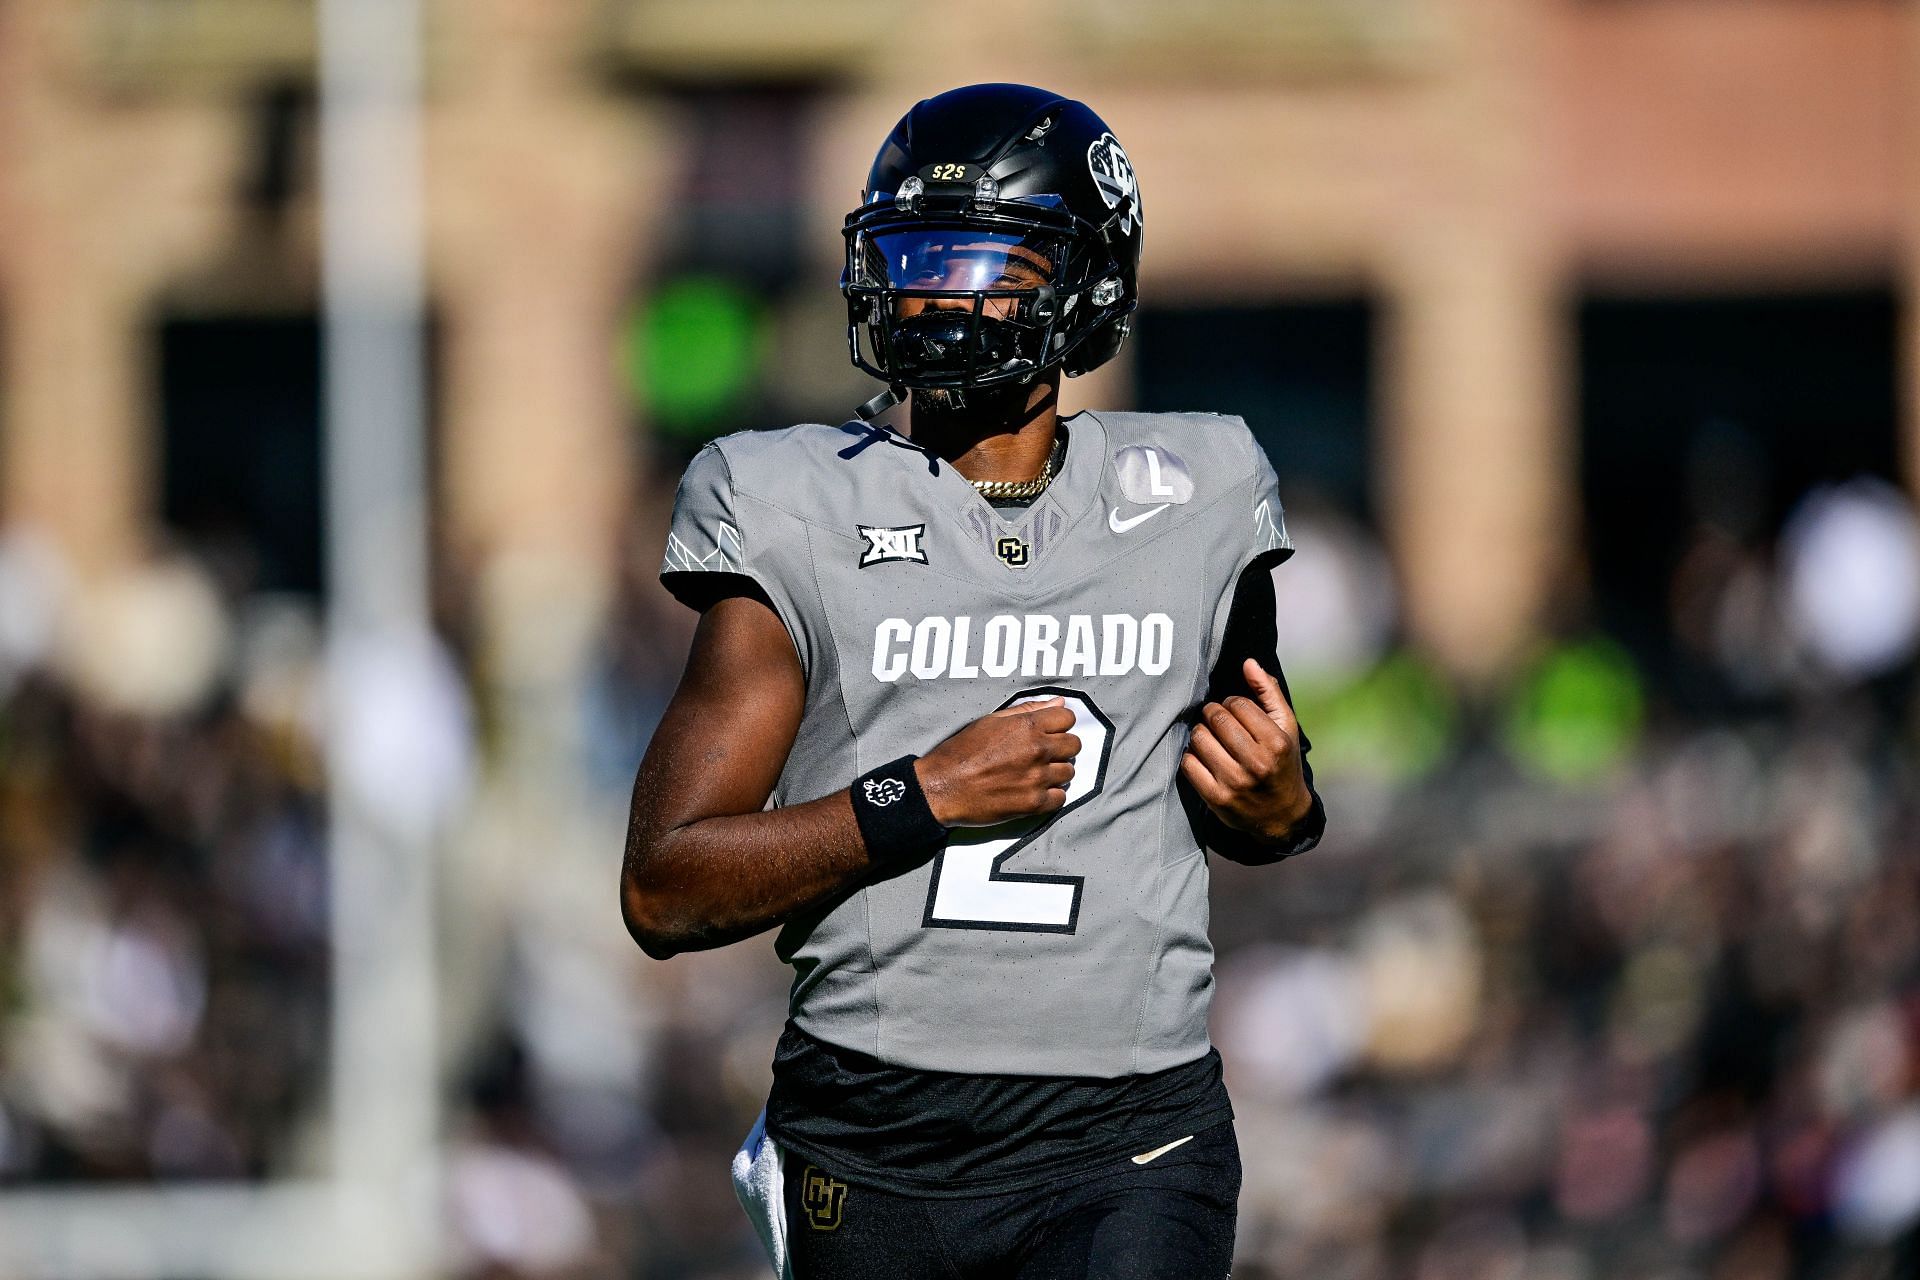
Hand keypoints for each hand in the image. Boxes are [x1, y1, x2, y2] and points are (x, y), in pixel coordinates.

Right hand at [914, 697, 1080, 826]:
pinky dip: (1050, 795)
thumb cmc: (960, 752)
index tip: (1050, 732)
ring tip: (1035, 773)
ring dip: (1056, 772)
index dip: (1059, 724)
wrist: (942, 787)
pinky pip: (1060, 798)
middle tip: (1044, 753)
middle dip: (1062, 747)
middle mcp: (1037, 751)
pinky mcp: (1033, 804)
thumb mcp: (990, 721)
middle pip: (1074, 745)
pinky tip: (1034, 791)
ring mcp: (1037, 778)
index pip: (1068, 718)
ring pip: (1069, 772)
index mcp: (1027, 727)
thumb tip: (1059, 704)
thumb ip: (1027, 711)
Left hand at [1181, 659, 1312, 840]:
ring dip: (1200, 733)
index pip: (1237, 704)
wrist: (1282, 815)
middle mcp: (1257, 764)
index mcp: (1276, 743)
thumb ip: (1269, 692)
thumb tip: (1249, 662)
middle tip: (1217, 720)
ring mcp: (1235, 783)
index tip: (1235, 711)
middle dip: (1212, 713)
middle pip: (1216, 718)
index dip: (1232, 703)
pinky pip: (1188, 763)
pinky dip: (1191, 755)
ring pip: (1199, 738)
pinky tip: (1203, 756)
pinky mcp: (1216, 799)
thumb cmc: (1282, 762)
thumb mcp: (1286, 727)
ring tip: (1211, 738)